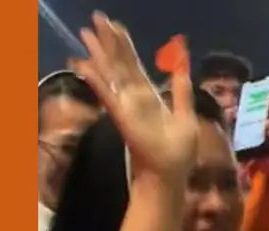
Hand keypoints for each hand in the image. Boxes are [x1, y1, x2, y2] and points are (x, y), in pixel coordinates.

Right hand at [73, 13, 197, 181]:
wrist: (168, 176)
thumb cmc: (177, 153)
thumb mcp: (186, 117)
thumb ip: (181, 91)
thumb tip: (183, 68)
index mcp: (149, 97)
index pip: (134, 65)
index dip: (125, 45)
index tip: (116, 25)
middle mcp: (134, 99)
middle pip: (119, 63)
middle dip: (108, 41)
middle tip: (96, 17)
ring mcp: (125, 107)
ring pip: (110, 74)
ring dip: (97, 53)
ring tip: (85, 32)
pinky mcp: (121, 117)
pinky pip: (107, 95)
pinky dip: (95, 80)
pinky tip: (82, 64)